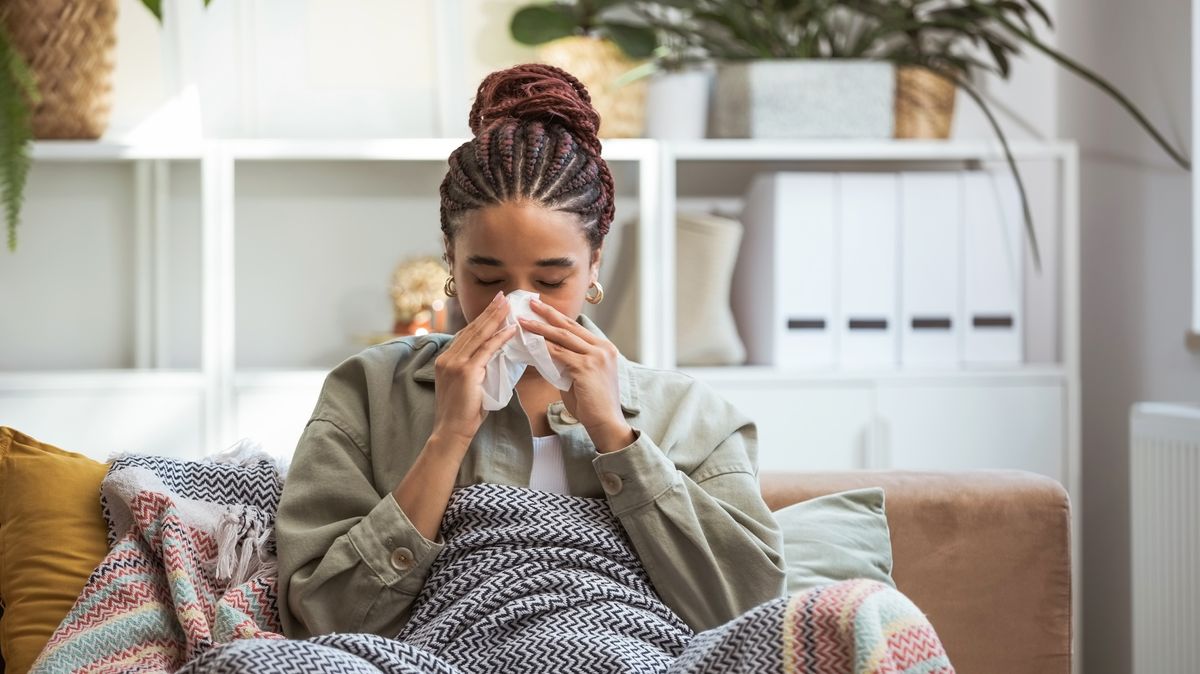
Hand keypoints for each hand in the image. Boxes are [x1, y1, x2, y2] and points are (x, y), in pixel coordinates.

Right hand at [431, 291, 518, 444]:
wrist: (451, 431)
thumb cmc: (463, 412)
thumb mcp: (467, 384)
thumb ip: (475, 367)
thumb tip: (495, 355)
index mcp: (445, 358)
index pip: (466, 334)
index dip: (481, 319)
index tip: (494, 306)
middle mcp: (447, 357)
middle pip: (472, 329)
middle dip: (489, 312)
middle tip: (503, 297)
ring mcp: (454, 363)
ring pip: (479, 335)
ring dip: (495, 319)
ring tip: (508, 306)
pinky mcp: (466, 371)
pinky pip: (486, 350)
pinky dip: (499, 338)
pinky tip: (510, 329)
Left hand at [518, 299, 635, 452]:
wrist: (606, 423)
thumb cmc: (592, 404)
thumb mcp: (582, 377)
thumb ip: (569, 362)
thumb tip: (547, 353)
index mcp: (604, 348)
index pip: (576, 328)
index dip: (558, 318)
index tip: (542, 309)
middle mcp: (602, 348)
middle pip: (569, 326)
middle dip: (548, 313)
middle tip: (531, 302)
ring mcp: (596, 356)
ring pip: (562, 337)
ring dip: (540, 328)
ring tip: (523, 321)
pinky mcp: (586, 367)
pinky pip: (559, 353)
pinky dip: (542, 347)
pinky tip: (529, 342)